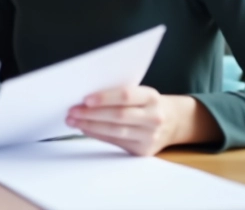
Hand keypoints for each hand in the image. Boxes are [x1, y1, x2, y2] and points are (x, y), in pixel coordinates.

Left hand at [66, 86, 183, 156]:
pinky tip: (86, 129)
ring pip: (115, 131)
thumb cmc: (147, 104)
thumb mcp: (140, 93)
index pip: (126, 95)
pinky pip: (116, 142)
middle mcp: (153, 117)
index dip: (105, 98)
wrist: (173, 122)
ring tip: (73, 121)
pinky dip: (98, 135)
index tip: (85, 99)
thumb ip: (119, 95)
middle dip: (92, 114)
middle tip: (72, 111)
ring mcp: (150, 136)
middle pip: (118, 116)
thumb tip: (86, 100)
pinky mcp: (143, 150)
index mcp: (151, 97)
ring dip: (90, 126)